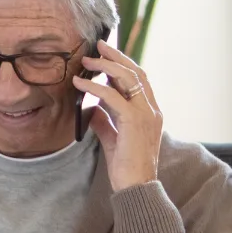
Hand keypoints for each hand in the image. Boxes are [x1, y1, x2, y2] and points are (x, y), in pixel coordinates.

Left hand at [72, 39, 162, 191]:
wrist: (136, 186)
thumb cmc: (126, 166)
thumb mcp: (113, 138)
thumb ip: (105, 121)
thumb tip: (91, 109)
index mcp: (150, 112)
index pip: (139, 80)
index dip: (123, 64)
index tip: (106, 55)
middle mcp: (151, 109)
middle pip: (135, 72)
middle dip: (116, 56)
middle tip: (98, 46)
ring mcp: (145, 114)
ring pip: (127, 78)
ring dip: (105, 66)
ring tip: (86, 60)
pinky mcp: (134, 121)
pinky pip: (112, 96)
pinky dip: (95, 86)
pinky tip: (80, 82)